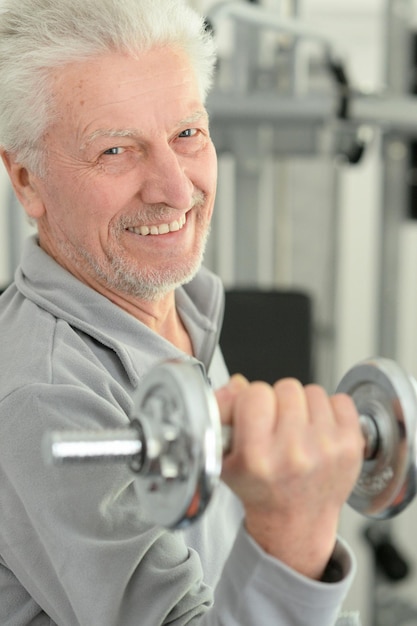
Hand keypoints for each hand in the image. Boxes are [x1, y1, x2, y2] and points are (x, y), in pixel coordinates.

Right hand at [215, 375, 363, 579]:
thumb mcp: (227, 458)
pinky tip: (319, 431)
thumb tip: (236, 384)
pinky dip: (330, 410)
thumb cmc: (262, 489)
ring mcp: (326, 449)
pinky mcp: (351, 446)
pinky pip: (341, 399)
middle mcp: (293, 453)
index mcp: (258, 457)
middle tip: (276, 426)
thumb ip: (223, 414)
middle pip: (286, 387)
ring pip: (313, 391)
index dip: (252, 400)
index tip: (253, 415)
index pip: (255, 393)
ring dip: (304, 406)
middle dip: (279, 402)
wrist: (296, 522)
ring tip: (298, 430)